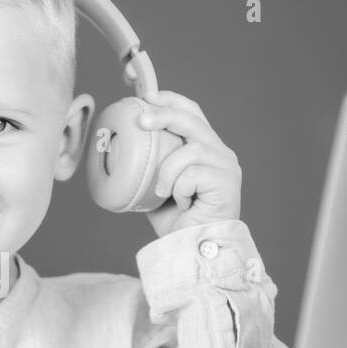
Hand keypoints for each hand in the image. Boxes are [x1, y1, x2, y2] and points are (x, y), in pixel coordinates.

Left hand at [136, 90, 241, 236]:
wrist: (192, 250)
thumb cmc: (177, 223)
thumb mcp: (157, 188)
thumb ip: (151, 168)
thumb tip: (119, 151)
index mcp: (205, 150)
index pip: (192, 113)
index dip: (171, 100)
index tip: (147, 97)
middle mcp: (220, 154)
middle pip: (193, 120)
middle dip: (165, 114)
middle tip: (142, 120)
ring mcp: (226, 167)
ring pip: (190, 149)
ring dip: (168, 170)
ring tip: (163, 192)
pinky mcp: (227, 182)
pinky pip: (192, 173)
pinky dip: (179, 188)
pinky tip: (182, 204)